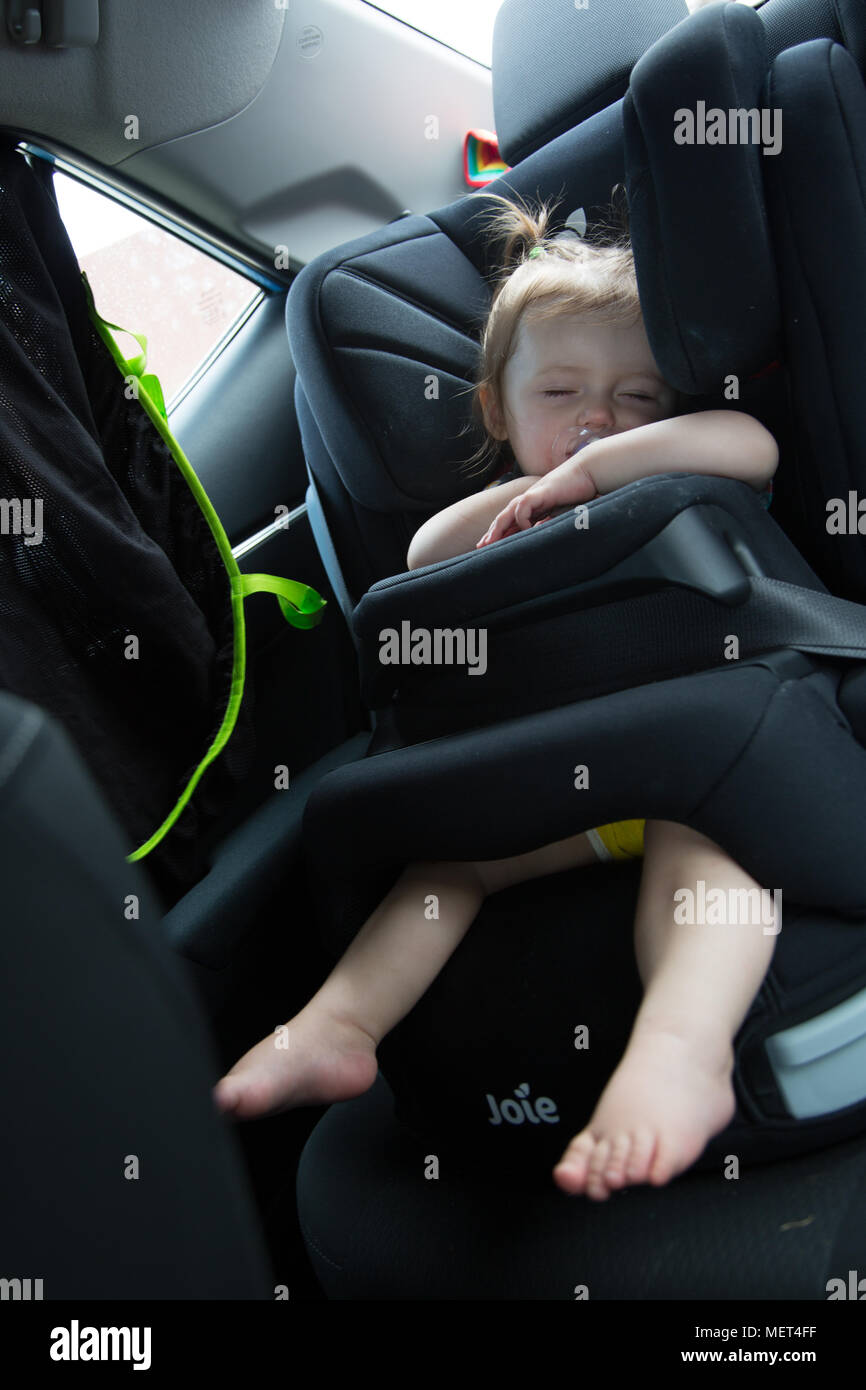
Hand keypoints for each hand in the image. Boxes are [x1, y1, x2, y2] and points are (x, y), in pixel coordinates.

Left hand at [476, 460, 598, 547]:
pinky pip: (524, 507)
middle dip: (492, 533)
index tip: (488, 547)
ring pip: (508, 512)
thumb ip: (548, 523)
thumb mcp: (560, 513)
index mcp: (533, 507)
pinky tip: (525, 529)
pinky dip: (522, 519)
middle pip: (504, 518)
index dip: (499, 534)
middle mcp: (528, 501)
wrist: (588, 472)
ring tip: (491, 542)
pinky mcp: (540, 492)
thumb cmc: (577, 492)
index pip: (510, 522)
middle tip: (481, 547)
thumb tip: (539, 535)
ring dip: (498, 527)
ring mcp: (532, 495)